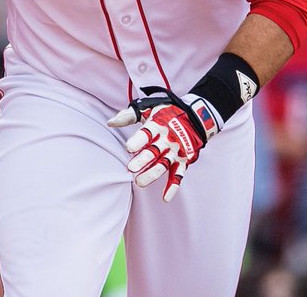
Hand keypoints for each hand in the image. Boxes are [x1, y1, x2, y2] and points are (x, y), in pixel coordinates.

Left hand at [107, 87, 219, 201]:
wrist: (196, 118)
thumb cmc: (165, 113)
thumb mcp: (148, 109)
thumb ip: (128, 116)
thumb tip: (110, 123)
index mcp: (158, 125)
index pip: (147, 133)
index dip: (138, 140)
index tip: (128, 148)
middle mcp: (168, 139)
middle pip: (154, 151)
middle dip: (143, 160)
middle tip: (131, 168)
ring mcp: (176, 151)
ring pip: (163, 165)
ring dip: (152, 174)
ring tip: (139, 182)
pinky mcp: (183, 161)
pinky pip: (178, 175)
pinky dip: (173, 187)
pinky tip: (165, 198)